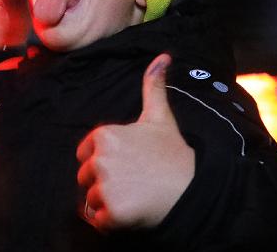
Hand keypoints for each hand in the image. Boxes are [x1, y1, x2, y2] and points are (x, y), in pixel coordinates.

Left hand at [76, 53, 194, 229]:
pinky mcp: (110, 213)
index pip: (85, 154)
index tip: (127, 164)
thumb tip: (162, 56)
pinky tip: (131, 211)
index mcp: (104, 135)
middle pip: (85, 178)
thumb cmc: (172, 154)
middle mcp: (99, 160)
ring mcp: (104, 187)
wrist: (190, 190)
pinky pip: (98, 221)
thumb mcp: (160, 117)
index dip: (104, 161)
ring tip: (133, 195)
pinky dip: (111, 221)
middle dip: (104, 182)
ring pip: (91, 200)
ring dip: (107, 203)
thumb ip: (153, 86)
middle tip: (133, 181)